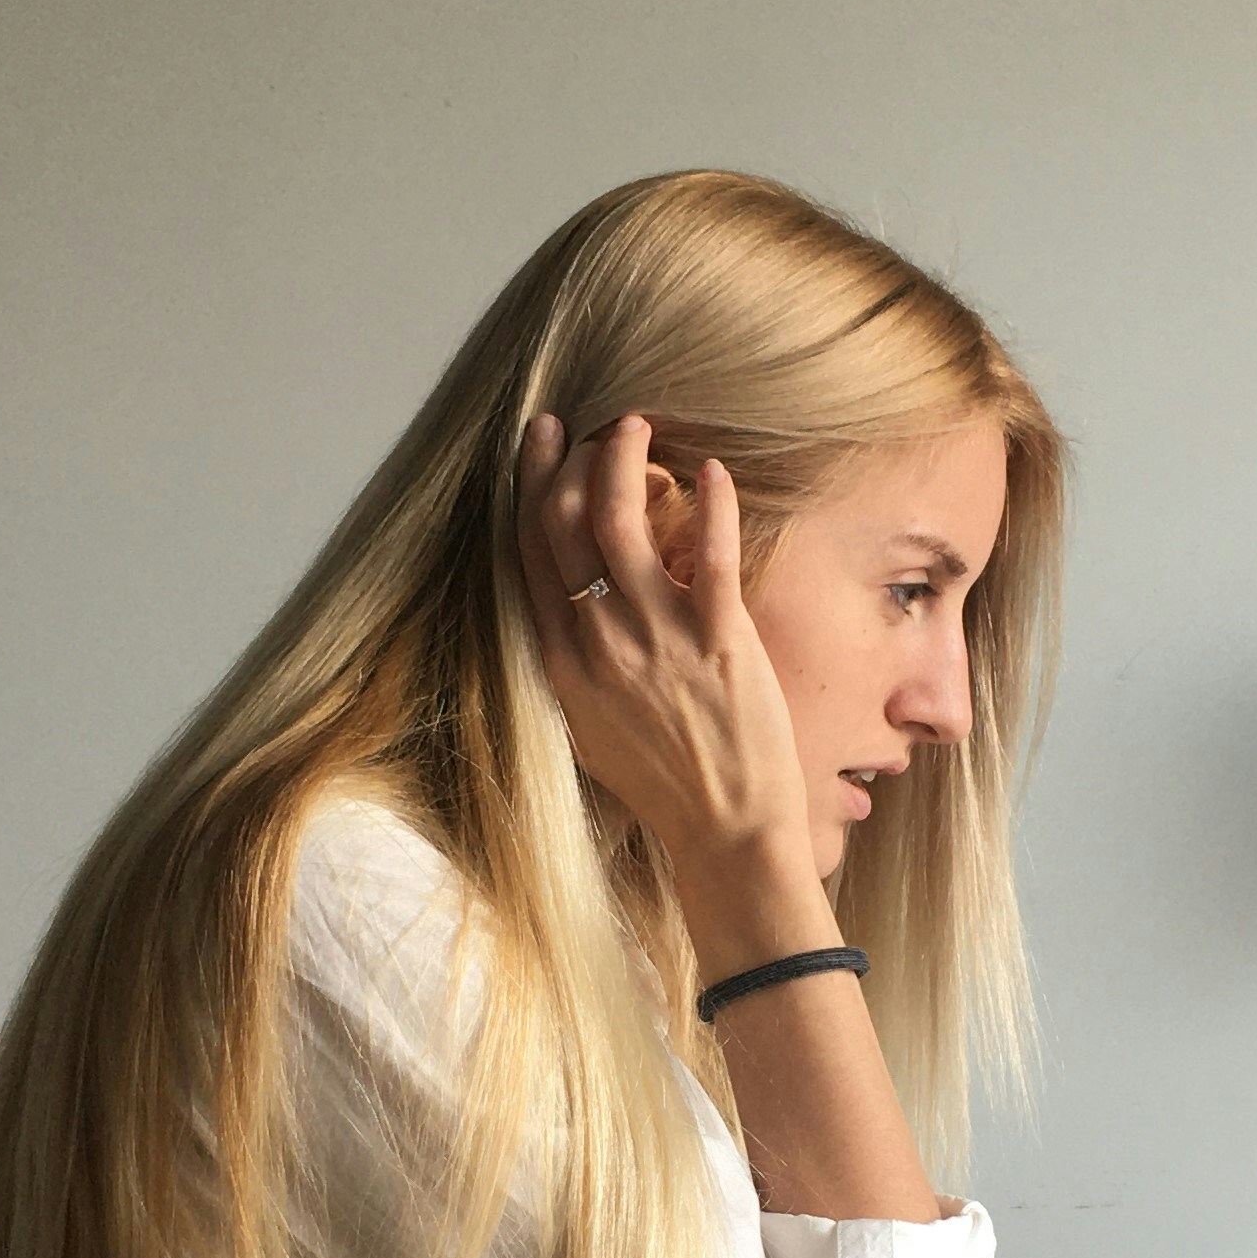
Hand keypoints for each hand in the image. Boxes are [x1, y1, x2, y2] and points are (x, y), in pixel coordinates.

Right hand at [514, 413, 825, 951]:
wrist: (725, 832)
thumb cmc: (665, 785)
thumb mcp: (593, 725)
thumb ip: (579, 662)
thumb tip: (578, 607)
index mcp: (563, 662)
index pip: (532, 554)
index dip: (531, 488)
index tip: (538, 445)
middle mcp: (599, 641)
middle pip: (564, 525)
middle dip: (565, 460)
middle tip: (583, 425)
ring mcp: (657, 637)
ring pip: (622, 521)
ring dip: (625, 461)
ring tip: (638, 428)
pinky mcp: (719, 639)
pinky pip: (711, 551)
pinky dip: (710, 502)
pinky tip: (713, 470)